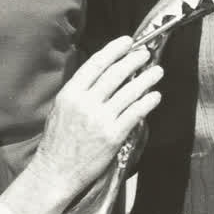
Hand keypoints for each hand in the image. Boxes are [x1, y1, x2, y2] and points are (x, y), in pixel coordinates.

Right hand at [30, 37, 161, 197]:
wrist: (55, 171)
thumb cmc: (58, 141)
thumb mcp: (61, 108)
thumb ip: (80, 91)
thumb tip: (104, 72)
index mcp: (70, 93)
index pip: (96, 64)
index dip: (114, 50)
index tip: (127, 42)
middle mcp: (85, 103)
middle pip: (116, 74)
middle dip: (134, 60)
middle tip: (146, 54)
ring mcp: (100, 119)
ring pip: (130, 92)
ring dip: (147, 79)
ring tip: (157, 72)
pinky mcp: (113, 136)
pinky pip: (135, 113)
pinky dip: (148, 102)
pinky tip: (155, 96)